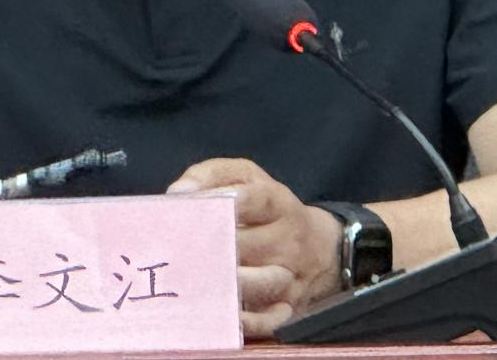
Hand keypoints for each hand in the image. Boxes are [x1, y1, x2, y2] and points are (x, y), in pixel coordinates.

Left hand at [167, 158, 341, 338]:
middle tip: (175, 249)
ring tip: (195, 279)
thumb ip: (209, 176)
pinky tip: (222, 314)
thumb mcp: (245, 177)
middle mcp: (289, 240)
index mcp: (278, 203)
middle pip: (248, 244)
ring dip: (227, 282)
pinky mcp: (289, 309)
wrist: (321, 247)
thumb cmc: (266, 209)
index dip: (229, 201)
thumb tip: (178, 194)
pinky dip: (247, 321)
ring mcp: (291, 276)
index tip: (199, 205)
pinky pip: (270, 320)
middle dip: (211, 246)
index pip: (258, 199)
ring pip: (261, 283)